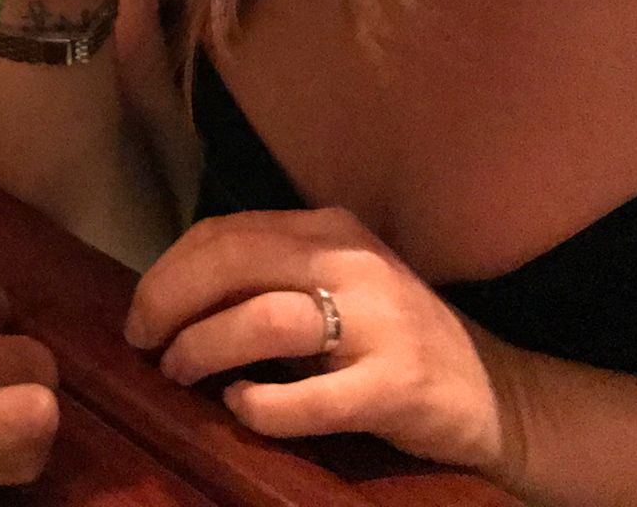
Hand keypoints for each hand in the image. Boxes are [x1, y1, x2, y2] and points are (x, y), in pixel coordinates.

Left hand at [126, 208, 511, 470]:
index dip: (167, 271)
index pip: (224, 232)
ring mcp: (380, 322)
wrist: (496, 393)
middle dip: (169, 301)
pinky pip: (310, 397)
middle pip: (232, 261)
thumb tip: (167, 298)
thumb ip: (265, 278)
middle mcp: (353, 262)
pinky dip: (261, 405)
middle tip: (144, 342)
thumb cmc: (391, 339)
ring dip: (203, 348)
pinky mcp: (398, 386)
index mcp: (329, 229)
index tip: (140, 312)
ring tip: (180, 373)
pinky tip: (242, 408)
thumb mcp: (330, 287)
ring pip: (263, 320)